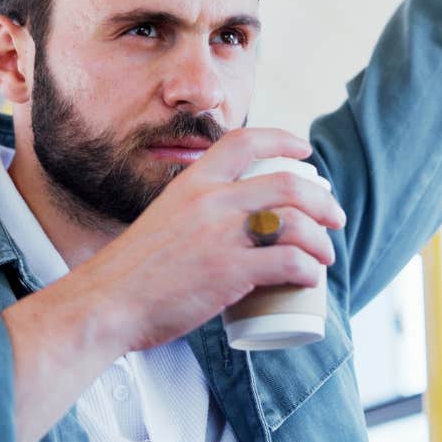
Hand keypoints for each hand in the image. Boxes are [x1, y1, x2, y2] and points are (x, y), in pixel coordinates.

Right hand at [77, 127, 346, 352]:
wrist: (107, 302)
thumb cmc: (134, 269)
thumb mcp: (163, 219)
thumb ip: (193, 212)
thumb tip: (229, 220)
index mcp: (191, 183)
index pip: (243, 140)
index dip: (282, 139)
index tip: (305, 151)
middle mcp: (209, 201)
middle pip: (288, 184)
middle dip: (323, 200)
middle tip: (334, 218)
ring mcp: (220, 235)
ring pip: (296, 223)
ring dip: (322, 242)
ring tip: (324, 257)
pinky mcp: (228, 271)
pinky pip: (289, 262)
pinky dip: (310, 270)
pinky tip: (309, 279)